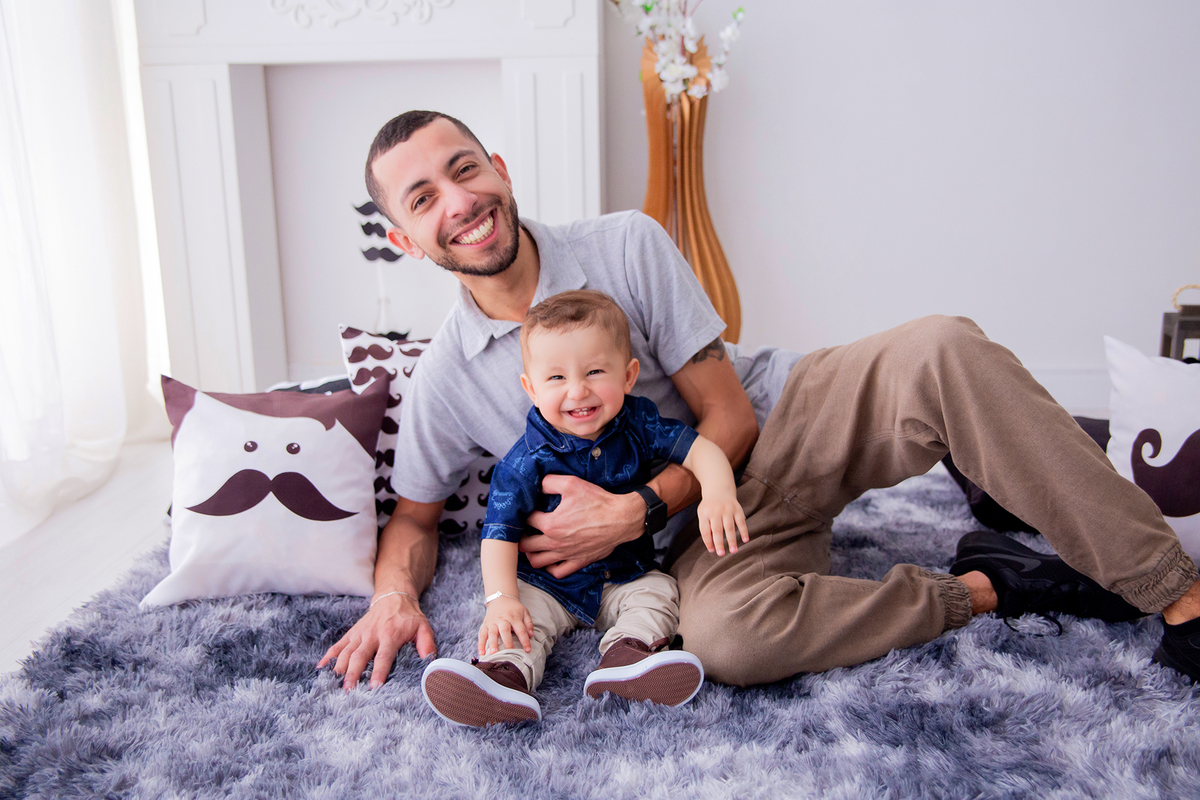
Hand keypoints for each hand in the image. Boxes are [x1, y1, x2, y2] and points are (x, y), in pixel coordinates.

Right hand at [317, 592, 435, 689]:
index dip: (379, 671)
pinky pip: (337, 645)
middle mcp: (372, 635)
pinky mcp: (351, 634)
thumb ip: (427, 644)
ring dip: (339, 668)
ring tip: (334, 685)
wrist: (393, 596)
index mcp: (390, 635)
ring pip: (346, 652)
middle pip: (360, 656)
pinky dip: (328, 656)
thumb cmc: (409, 617)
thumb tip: (429, 661)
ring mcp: (359, 634)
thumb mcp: (423, 627)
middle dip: (353, 673)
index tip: (374, 687)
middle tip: (348, 691)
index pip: (384, 656)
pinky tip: (320, 669)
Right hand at [478, 596, 533, 655]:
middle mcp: (502, 619)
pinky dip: (481, 644)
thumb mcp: (524, 612)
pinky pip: (482, 635)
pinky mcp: (485, 625)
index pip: (521, 630)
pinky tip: (481, 653)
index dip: (525, 640)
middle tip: (510, 652)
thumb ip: (528, 624)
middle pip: (505, 631)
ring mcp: (493, 622)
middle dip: (507, 642)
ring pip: (492, 633)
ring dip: (493, 643)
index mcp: (514, 617)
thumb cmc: (514, 608)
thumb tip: (531, 635)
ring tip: (493, 653)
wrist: (500, 598)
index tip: (528, 650)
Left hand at [521, 475, 643, 577]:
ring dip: (532, 553)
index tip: (529, 510)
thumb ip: (549, 482)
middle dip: (522, 536)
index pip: (526, 520)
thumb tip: (538, 485)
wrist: (621, 518)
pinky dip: (550, 567)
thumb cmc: (598, 502)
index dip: (525, 513)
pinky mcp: (578, 561)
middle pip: (525, 545)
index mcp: (550, 524)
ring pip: (537, 561)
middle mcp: (555, 542)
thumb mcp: (572, 483)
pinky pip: (557, 571)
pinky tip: (551, 557)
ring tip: (534, 544)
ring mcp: (566, 554)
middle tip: (526, 529)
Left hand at [697, 492, 749, 555]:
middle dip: (719, 543)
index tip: (712, 551)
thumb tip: (712, 545)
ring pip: (729, 527)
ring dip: (732, 540)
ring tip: (734, 551)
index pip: (705, 530)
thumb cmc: (709, 507)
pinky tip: (745, 540)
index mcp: (704, 513)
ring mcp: (727, 510)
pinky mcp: (737, 509)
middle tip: (721, 554)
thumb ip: (706, 528)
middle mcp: (715, 511)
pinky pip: (741, 521)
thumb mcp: (703, 514)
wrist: (718, 489)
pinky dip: (744, 531)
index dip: (708, 542)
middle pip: (717, 530)